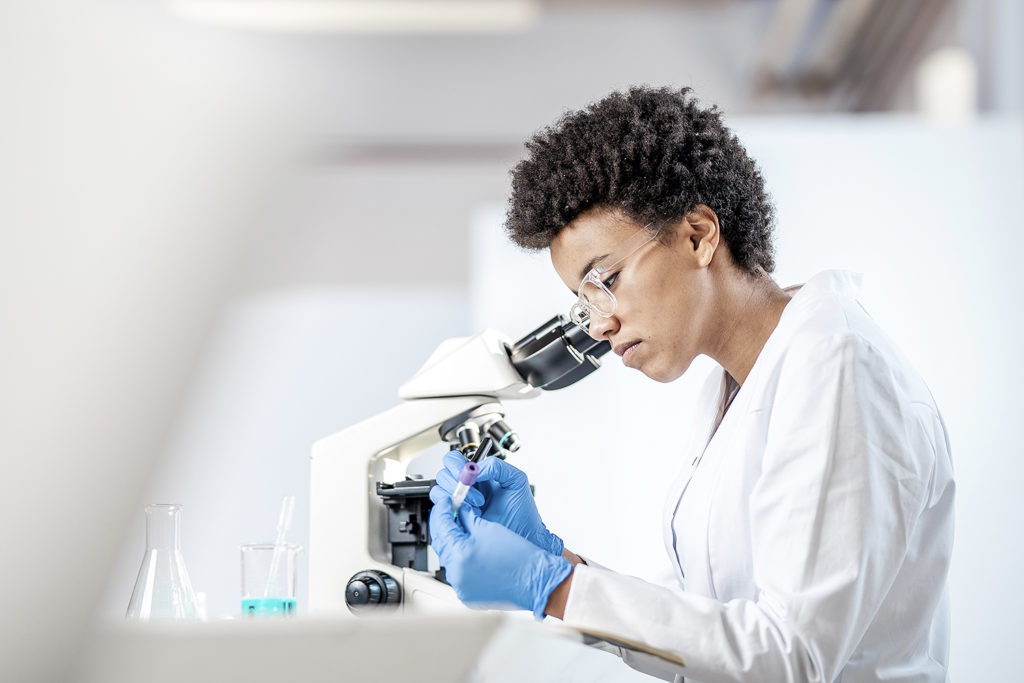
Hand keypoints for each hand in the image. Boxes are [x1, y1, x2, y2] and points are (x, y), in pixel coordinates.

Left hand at [429, 491, 571, 618]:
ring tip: (464, 533)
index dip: (443, 509)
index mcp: (460, 553)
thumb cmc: (519, 557)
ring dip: (452, 544)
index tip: (448, 502)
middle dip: (445, 526)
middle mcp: (456, 573)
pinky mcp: (467, 595)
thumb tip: (457, 510)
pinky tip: (470, 551)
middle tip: (453, 514)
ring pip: (448, 558)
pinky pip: (457, 573)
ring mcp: (461, 587)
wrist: (535, 581)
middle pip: (441, 542)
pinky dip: (460, 560)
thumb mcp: (489, 528)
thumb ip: (467, 518)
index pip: (441, 524)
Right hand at [432, 450, 563, 555]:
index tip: (465, 474)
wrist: (524, 536)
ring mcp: (460, 504)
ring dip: (455, 497)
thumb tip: (474, 469)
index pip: (454, 460)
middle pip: (443, 474)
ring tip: (477, 506)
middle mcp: (466, 487)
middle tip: (474, 493)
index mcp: (478, 474)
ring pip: (439, 492)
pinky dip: (450, 510)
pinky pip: (441, 511)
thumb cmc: (522, 512)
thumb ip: (497, 466)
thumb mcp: (515, 480)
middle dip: (456, 483)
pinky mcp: (457, 520)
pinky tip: (468, 515)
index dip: (455, 465)